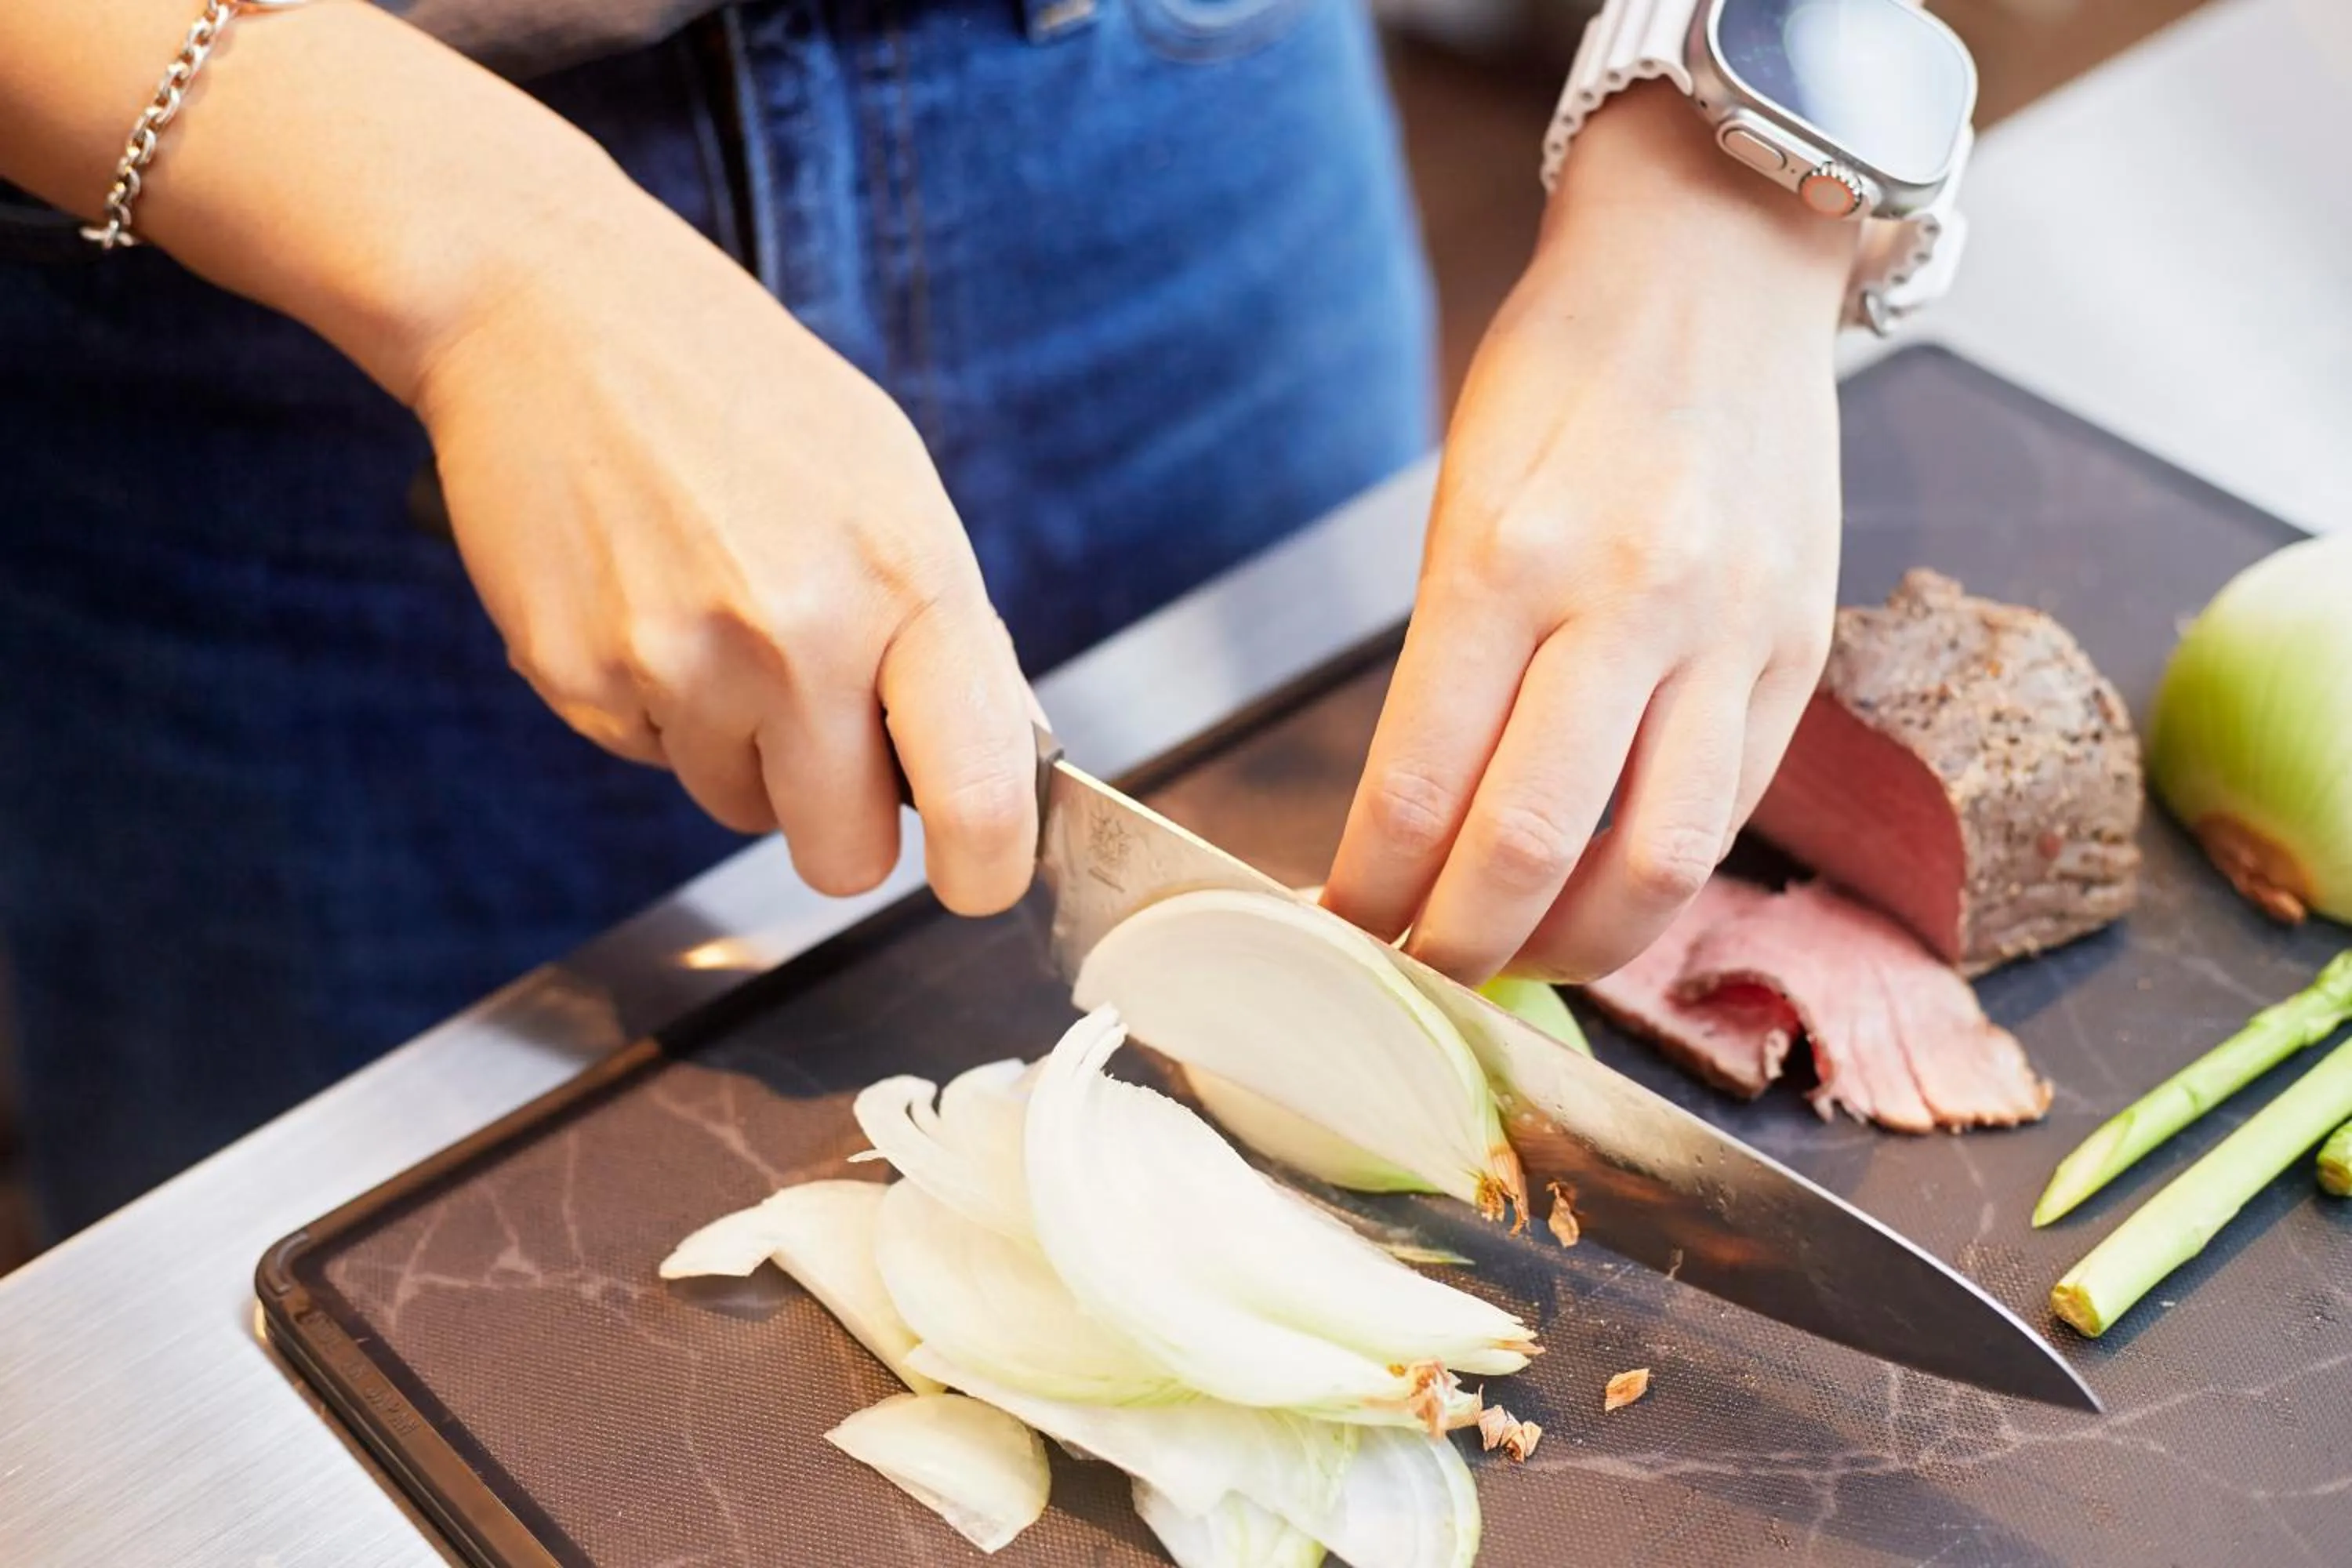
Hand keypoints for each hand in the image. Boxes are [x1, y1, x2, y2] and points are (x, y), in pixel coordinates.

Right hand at [412, 187, 1039, 912]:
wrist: (550, 307)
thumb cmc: (742, 391)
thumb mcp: (893, 487)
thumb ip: (951, 636)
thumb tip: (1003, 764)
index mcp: (904, 580)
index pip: (981, 797)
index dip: (988, 868)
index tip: (980, 874)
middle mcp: (795, 636)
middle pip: (846, 857)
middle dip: (846, 820)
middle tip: (829, 736)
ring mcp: (678, 664)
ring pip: (741, 810)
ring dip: (745, 750)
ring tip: (720, 615)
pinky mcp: (576, 678)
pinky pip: (649, 759)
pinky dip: (657, 708)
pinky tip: (648, 600)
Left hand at [1322, 82, 1855, 983]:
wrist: (1718, 265)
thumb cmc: (1564, 373)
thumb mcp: (1465, 497)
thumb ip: (1447, 664)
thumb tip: (1412, 825)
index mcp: (1508, 559)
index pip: (1417, 786)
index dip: (1365, 891)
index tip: (1333, 929)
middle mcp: (1629, 603)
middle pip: (1530, 848)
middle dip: (1455, 946)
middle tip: (1413, 975)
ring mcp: (1733, 632)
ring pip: (1656, 866)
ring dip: (1570, 947)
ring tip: (1517, 958)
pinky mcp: (1802, 649)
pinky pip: (1730, 811)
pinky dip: (1658, 878)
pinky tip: (1605, 887)